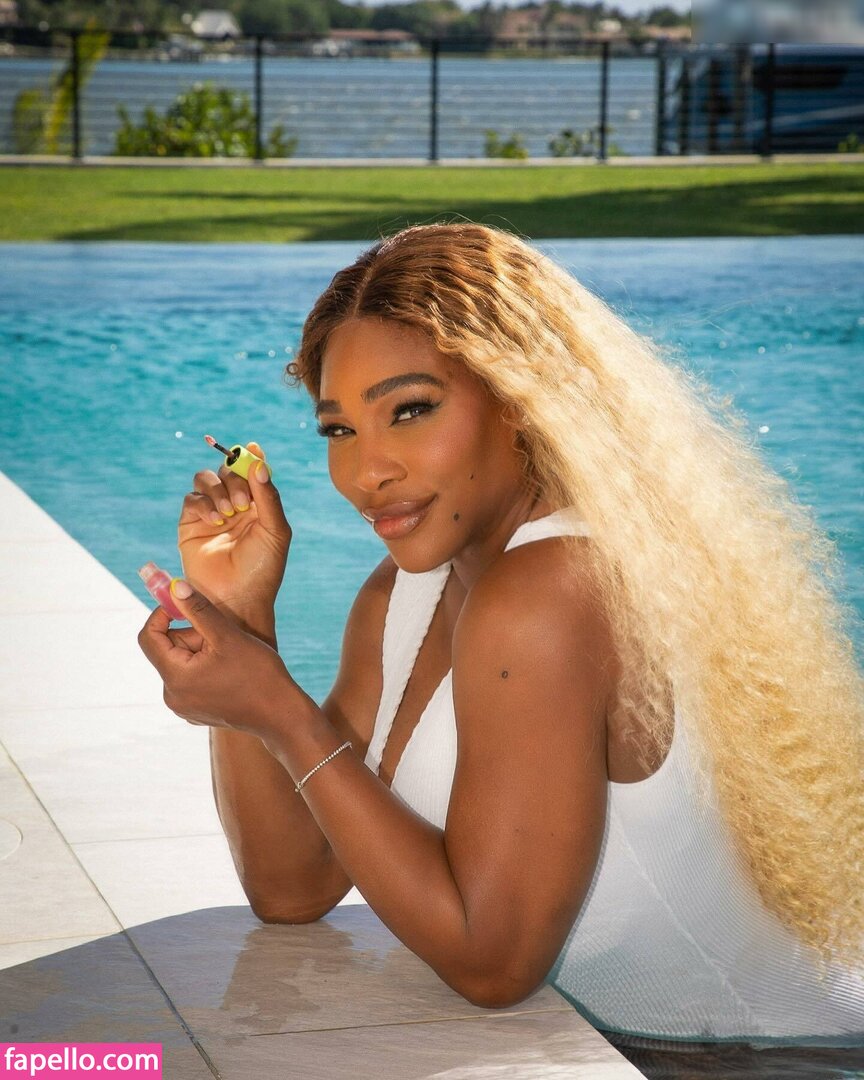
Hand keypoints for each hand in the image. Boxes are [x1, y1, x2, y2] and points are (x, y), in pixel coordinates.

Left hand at [138, 577, 292, 736]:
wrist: (282, 715)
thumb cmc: (258, 675)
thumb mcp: (227, 635)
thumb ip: (198, 610)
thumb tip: (175, 587)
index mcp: (175, 677)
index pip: (149, 637)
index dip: (163, 614)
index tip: (184, 602)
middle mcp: (173, 696)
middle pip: (169, 650)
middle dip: (192, 635)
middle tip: (222, 636)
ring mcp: (184, 707)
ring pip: (182, 663)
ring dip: (201, 650)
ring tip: (231, 655)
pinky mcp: (196, 711)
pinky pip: (191, 679)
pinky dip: (206, 667)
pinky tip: (231, 672)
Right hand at [178, 442, 290, 618]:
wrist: (237, 599)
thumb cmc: (262, 568)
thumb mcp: (275, 531)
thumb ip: (268, 496)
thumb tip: (259, 461)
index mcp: (258, 506)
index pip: (252, 471)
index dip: (251, 457)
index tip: (251, 448)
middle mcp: (234, 506)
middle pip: (227, 470)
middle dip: (235, 480)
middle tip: (243, 504)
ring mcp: (211, 514)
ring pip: (205, 479)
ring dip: (217, 490)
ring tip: (228, 514)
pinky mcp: (190, 525)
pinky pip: (191, 499)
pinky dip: (202, 504)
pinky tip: (215, 521)